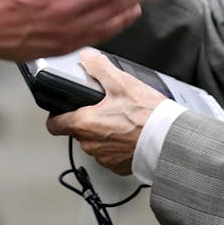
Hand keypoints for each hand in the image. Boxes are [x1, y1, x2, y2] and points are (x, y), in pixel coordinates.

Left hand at [46, 49, 166, 175]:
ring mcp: (104, 158)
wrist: (170, 139)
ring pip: (94, 144)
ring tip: (120, 120)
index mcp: (84, 124)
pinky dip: (116, 146)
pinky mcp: (118, 167)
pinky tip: (128, 134)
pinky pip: (110, 155)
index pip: (54, 125)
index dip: (56, 116)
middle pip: (77, 132)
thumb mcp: (121, 82)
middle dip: (87, 120)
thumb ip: (99, 67)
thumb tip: (86, 57)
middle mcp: (90, 144)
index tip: (62, 110)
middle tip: (103, 108)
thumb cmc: (147, 115)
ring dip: (102, 133)